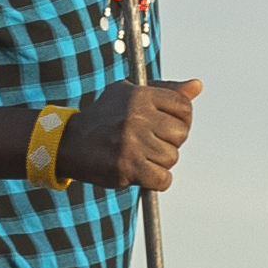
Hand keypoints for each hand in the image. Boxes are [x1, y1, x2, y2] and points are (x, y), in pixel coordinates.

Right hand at [69, 78, 202, 192]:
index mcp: (139, 96)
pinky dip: (157, 180)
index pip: (183, 107)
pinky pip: (162, 179)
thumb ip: (166, 91)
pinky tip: (143, 172)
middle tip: (152, 142)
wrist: (70, 143)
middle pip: (180, 134)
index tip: (169, 125)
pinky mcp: (126, 167)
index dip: (182, 119)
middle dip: (171, 141)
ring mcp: (131, 143)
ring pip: (171, 157)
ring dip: (160, 162)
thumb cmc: (105, 117)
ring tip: (141, 156)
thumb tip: (197, 86)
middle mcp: (136, 117)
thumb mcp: (130, 94)